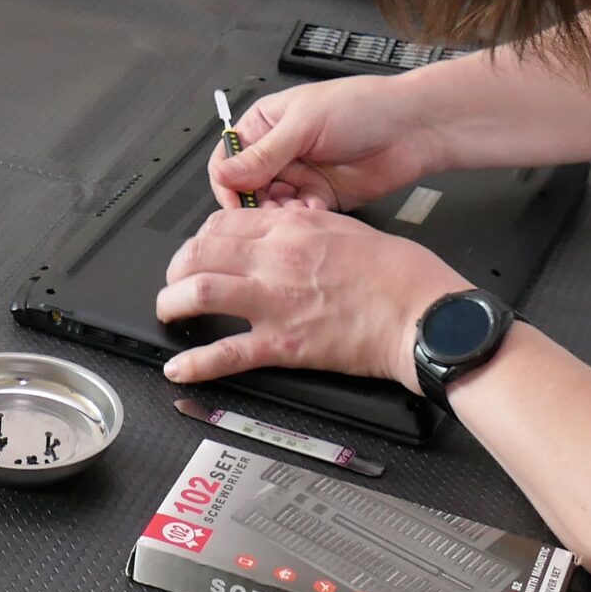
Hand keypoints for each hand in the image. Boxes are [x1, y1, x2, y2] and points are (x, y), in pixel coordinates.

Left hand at [158, 205, 467, 388]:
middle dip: (177, 266)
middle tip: (175, 279)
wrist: (421, 315)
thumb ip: (304, 226)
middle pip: (200, 252)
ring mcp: (275, 302)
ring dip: (173, 301)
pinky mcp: (283, 345)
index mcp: (292, 229)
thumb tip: (281, 227)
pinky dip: (196, 364)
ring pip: (200, 292)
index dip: (202, 235)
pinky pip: (227, 353)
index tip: (202, 248)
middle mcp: (274, 260)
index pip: (223, 223)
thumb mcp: (346, 227)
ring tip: (169, 311)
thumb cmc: (399, 274)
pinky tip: (179, 368)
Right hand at [206, 76, 448, 212]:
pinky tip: (317, 208)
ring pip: (272, 205)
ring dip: (280, 213)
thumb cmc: (363, 106)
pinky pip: (300, 215)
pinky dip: (303, 218)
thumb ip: (265, 153)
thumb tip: (226, 173)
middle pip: (247, 187)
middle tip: (269, 209)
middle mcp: (279, 151)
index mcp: (266, 124)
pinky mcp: (321, 196)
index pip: (229, 158)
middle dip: (255, 202)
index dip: (228, 181)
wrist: (412, 127)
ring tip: (296, 208)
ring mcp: (300, 175)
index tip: (235, 200)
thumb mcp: (305, 123)